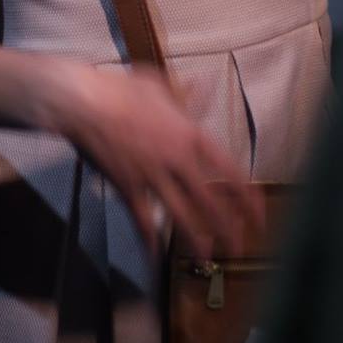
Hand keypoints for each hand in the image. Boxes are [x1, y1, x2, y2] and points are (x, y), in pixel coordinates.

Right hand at [50, 62, 263, 258]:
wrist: (84, 103)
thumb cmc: (122, 89)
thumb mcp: (160, 85)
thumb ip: (184, 94)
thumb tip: (204, 85)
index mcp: (190, 134)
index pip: (229, 170)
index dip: (247, 196)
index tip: (258, 213)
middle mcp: (177, 160)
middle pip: (210, 201)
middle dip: (228, 227)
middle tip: (239, 246)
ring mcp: (152, 177)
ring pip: (181, 216)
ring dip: (196, 239)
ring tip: (207, 256)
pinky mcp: (128, 189)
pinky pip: (142, 221)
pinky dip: (149, 241)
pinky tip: (155, 257)